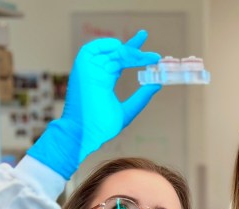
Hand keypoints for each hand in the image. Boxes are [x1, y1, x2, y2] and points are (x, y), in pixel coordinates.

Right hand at [28, 30, 161, 179]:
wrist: (85, 133)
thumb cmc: (102, 126)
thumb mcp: (127, 110)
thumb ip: (141, 97)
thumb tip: (158, 83)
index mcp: (104, 81)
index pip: (121, 61)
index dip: (135, 54)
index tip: (152, 54)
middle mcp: (96, 72)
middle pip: (117, 54)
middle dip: (135, 50)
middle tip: (156, 56)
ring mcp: (89, 70)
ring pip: (109, 53)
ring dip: (127, 51)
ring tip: (143, 57)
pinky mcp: (81, 68)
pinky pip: (90, 49)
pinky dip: (104, 45)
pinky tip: (121, 47)